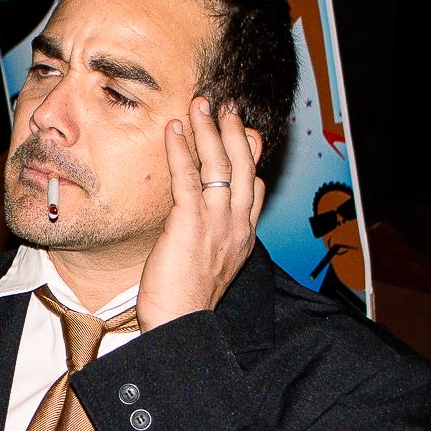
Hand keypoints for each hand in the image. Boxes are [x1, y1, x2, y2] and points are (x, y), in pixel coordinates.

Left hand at [137, 100, 267, 328]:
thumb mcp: (209, 266)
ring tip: (201, 105)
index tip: (242, 134)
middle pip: (244, 167)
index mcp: (243, 236)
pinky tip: (175, 129)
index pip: (255, 188)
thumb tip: (202, 221)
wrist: (180, 326)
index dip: (249, 157)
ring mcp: (217, 222)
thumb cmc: (186, 303)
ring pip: (220, 165)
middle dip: (235, 132)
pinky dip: (181, 149)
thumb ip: (212, 238)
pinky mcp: (190, 222)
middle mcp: (237, 225)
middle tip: (225, 106)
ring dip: (209, 130)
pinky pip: (188, 177)